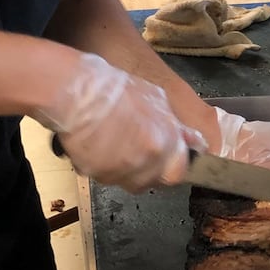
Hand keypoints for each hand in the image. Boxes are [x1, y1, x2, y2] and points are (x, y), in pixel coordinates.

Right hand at [34, 54, 202, 190]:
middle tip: (138, 146)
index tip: (168, 157)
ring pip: (128, 181)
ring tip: (114, 141)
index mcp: (164, 145)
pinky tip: (97, 143)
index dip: (173, 164)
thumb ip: (175, 126)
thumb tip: (193, 140)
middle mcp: (145, 164)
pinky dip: (102, 165)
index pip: (179, 173)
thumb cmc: (115, 89)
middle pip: (153, 181)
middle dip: (150, 168)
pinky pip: (103, 176)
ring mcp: (118, 172)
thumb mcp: (156, 98)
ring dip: (126, 168)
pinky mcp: (93, 175)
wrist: (76, 92)